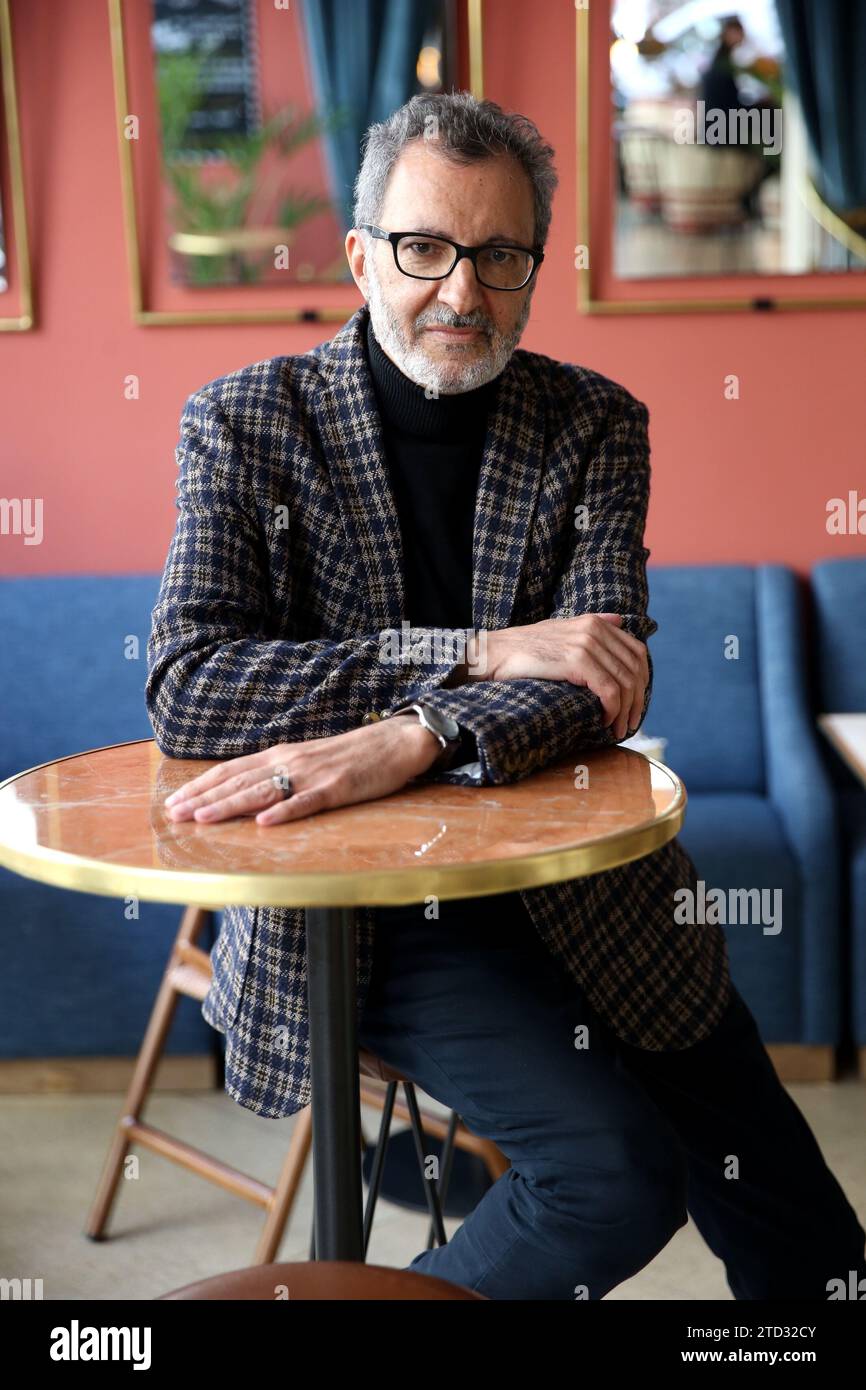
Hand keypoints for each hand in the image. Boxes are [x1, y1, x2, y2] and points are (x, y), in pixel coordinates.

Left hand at [161, 717, 441, 825]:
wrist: (395, 742)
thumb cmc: (350, 754)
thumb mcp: (306, 759)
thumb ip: (277, 773)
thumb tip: (242, 791)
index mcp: (280, 755)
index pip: (231, 770)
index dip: (201, 786)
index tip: (173, 801)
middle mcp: (290, 761)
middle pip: (239, 781)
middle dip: (204, 798)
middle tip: (173, 814)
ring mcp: (313, 775)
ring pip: (264, 791)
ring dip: (230, 805)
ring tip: (203, 819)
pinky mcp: (337, 788)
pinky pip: (307, 802)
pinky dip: (284, 812)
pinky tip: (264, 823)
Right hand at [478, 613, 647, 739]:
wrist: (494, 654)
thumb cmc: (523, 648)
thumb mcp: (561, 628)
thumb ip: (592, 624)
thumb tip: (620, 620)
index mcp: (595, 622)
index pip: (637, 652)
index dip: (643, 681)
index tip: (635, 704)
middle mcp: (595, 630)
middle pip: (635, 669)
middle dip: (637, 701)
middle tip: (629, 723)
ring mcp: (587, 644)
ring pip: (625, 683)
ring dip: (626, 711)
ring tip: (618, 729)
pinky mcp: (577, 662)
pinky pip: (609, 690)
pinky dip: (612, 710)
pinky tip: (604, 721)